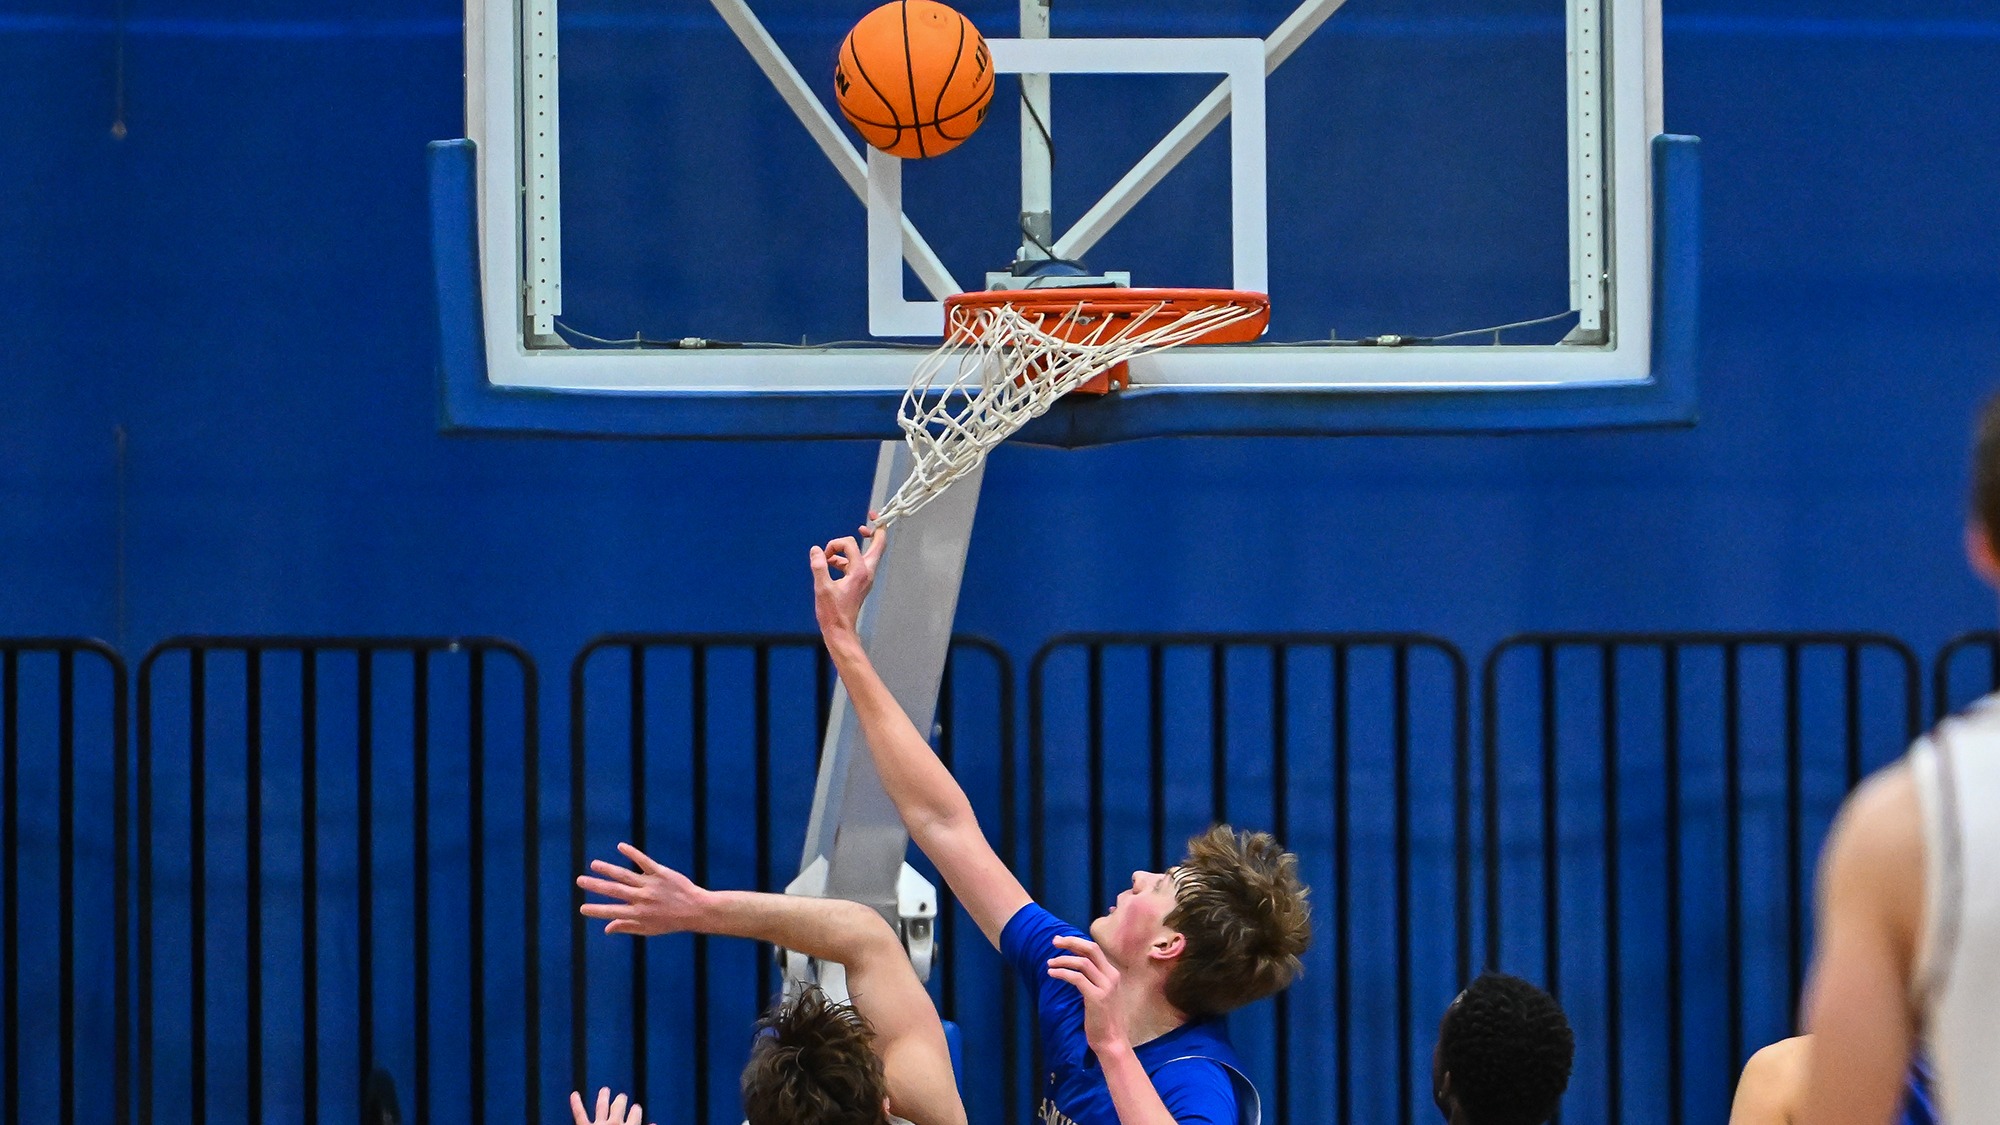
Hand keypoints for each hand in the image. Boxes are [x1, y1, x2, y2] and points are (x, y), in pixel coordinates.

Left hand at [570, 1088, 651, 1124]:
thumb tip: (654, 1124)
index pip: (635, 1114)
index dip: (636, 1111)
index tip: (636, 1109)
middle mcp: (615, 1123)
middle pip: (619, 1106)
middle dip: (621, 1100)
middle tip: (621, 1097)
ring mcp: (599, 1124)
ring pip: (601, 1106)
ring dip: (603, 1097)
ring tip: (604, 1090)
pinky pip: (580, 1114)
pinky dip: (576, 1103)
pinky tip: (574, 1095)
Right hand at [576, 843, 709, 935]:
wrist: (696, 910)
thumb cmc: (671, 921)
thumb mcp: (649, 930)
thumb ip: (627, 927)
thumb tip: (606, 929)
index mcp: (638, 914)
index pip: (613, 911)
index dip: (597, 910)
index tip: (582, 908)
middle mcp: (642, 899)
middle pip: (615, 890)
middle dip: (596, 885)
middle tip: (580, 880)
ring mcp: (651, 884)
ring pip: (626, 875)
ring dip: (608, 869)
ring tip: (594, 864)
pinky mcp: (661, 872)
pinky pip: (644, 861)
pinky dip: (632, 853)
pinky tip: (621, 846)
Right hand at [809, 518, 886, 641]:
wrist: (840, 631)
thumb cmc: (833, 613)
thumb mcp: (822, 588)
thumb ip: (819, 566)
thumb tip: (816, 550)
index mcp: (860, 571)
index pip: (851, 544)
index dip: (836, 544)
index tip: (824, 554)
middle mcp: (867, 572)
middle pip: (879, 544)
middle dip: (875, 530)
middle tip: (871, 518)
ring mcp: (865, 577)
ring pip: (865, 553)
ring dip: (848, 549)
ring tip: (829, 556)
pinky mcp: (860, 582)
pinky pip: (855, 563)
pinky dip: (844, 560)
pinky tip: (829, 566)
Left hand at [1048, 935, 1130, 1053]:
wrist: (1112, 1041)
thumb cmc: (1103, 1019)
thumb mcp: (1101, 994)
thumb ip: (1093, 979)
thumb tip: (1075, 966)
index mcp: (1112, 974)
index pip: (1094, 949)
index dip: (1076, 942)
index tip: (1061, 941)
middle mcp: (1111, 976)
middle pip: (1091, 949)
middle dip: (1071, 942)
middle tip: (1054, 941)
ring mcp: (1106, 987)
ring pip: (1082, 962)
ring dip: (1063, 960)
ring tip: (1049, 963)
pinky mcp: (1097, 998)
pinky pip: (1077, 978)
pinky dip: (1062, 973)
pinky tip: (1052, 974)